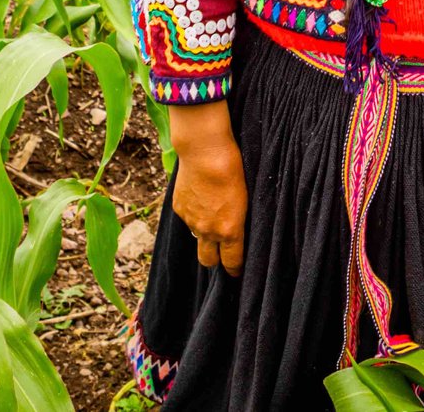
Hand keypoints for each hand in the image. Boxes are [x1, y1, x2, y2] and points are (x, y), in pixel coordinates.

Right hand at [166, 102, 247, 273]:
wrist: (205, 151)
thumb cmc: (233, 169)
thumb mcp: (245, 198)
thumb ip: (237, 220)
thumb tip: (235, 229)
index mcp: (229, 230)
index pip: (232, 262)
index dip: (235, 270)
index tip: (237, 272)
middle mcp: (208, 231)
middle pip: (208, 261)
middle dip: (215, 260)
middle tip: (222, 253)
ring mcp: (191, 221)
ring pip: (197, 238)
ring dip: (204, 233)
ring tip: (212, 213)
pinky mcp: (179, 208)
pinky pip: (187, 219)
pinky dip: (194, 214)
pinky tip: (200, 197)